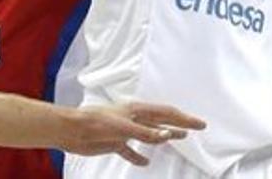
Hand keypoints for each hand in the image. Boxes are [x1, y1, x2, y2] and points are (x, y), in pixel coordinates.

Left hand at [59, 102, 205, 165]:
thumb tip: (169, 134)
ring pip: (150, 134)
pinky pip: (130, 150)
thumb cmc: (95, 122)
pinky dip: (138, 156)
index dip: (184, 119)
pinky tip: (144, 162)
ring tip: (178, 139)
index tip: (200, 124)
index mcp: (137, 110)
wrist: (71, 130)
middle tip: (197, 128)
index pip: (167, 113)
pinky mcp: (114, 143)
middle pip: (162, 121)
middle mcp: (133, 118)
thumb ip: (146, 133)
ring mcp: (125, 130)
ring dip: (164, 136)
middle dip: (180, 124)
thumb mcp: (123, 127)